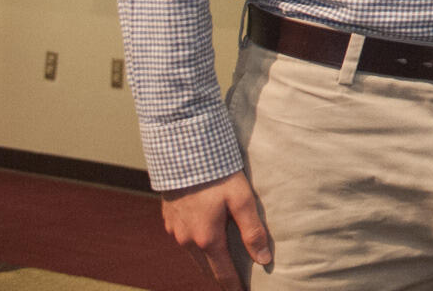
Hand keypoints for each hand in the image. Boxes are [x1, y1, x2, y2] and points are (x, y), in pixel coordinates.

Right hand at [160, 171, 271, 289]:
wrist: (183, 153)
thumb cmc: (217, 174)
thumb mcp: (242, 199)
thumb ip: (253, 231)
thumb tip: (264, 259)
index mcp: (207, 239)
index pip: (223, 273)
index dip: (234, 287)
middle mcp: (187, 240)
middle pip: (206, 268)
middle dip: (220, 277)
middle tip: (234, 283)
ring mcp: (174, 230)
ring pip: (193, 255)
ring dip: (207, 262)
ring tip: (222, 265)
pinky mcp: (168, 219)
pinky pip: (183, 241)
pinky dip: (195, 246)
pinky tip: (203, 241)